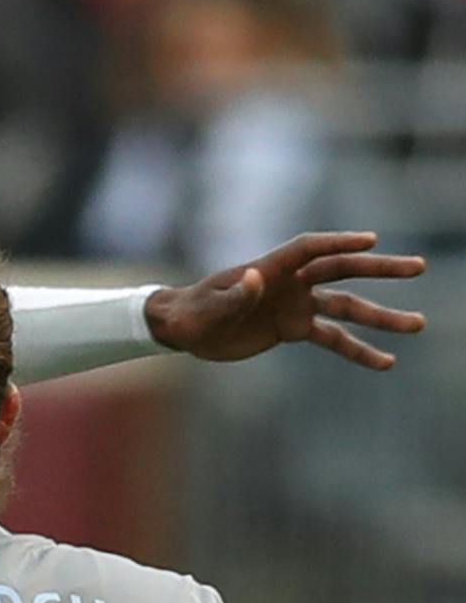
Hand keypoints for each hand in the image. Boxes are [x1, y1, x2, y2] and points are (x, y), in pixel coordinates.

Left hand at [144, 232, 426, 370]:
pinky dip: (359, 349)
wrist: (185, 330)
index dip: (339, 242)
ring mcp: (294, 304)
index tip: (371, 240)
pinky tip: (385, 361)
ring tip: (417, 324)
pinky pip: (334, 338)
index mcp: (269, 269)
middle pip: (340, 270)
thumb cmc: (192, 314)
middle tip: (417, 267)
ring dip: (381, 316)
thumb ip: (234, 296)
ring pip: (347, 306)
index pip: (310, 249)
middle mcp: (288, 283)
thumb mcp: (210, 309)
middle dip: (379, 268)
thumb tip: (254, 277)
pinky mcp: (292, 328)